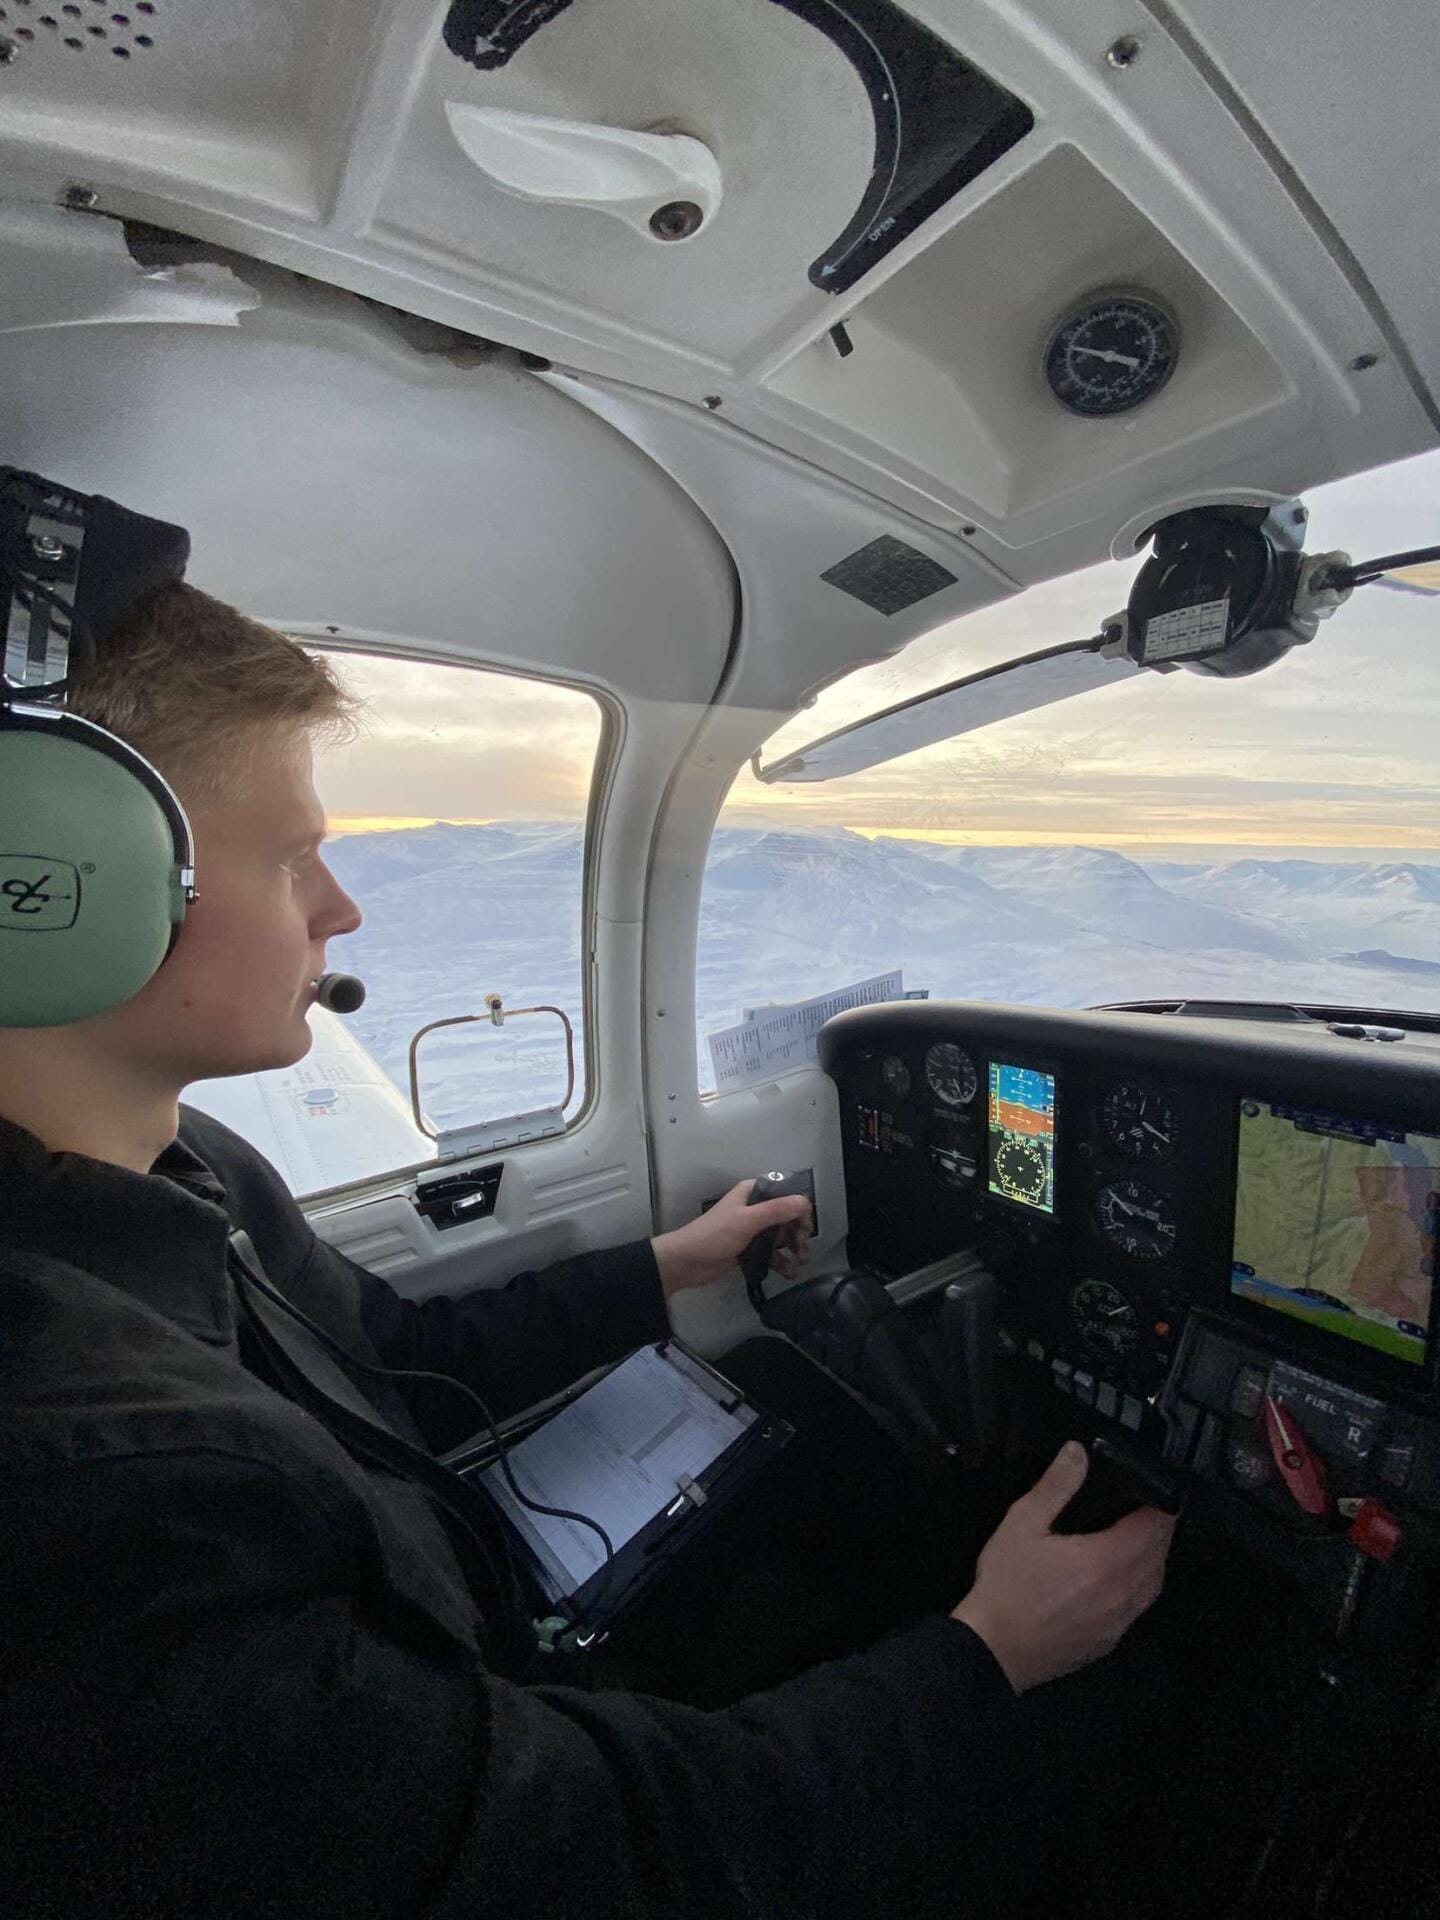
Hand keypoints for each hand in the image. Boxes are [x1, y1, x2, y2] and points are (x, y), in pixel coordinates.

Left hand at [651, 1179, 813, 1301]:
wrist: (686, 1262)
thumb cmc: (714, 1235)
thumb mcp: (747, 1220)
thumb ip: (776, 1210)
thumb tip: (804, 1202)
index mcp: (751, 1193)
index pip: (784, 1193)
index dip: (799, 1207)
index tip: (805, 1226)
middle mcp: (754, 1208)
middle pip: (786, 1216)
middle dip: (797, 1231)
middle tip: (802, 1248)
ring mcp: (751, 1230)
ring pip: (781, 1235)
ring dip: (793, 1248)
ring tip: (799, 1262)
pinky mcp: (749, 1249)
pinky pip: (771, 1252)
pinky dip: (781, 1261)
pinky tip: (789, 1272)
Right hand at [951, 1442, 1175, 1693]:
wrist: (993, 1649)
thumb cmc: (1007, 1584)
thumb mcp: (1022, 1524)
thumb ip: (1056, 1486)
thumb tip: (1078, 1451)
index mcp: (1108, 1560)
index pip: (1157, 1527)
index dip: (1162, 1504)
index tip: (1155, 1488)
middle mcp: (1123, 1593)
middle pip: (1160, 1555)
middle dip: (1159, 1529)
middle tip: (1144, 1506)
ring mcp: (1119, 1622)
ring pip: (1153, 1584)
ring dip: (1152, 1558)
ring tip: (1135, 1538)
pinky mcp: (1109, 1641)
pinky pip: (1137, 1608)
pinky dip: (1138, 1587)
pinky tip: (1117, 1579)